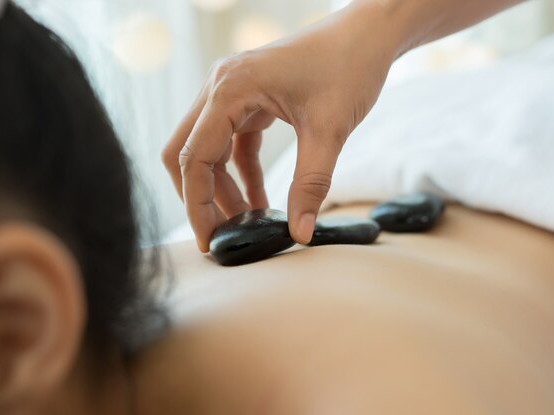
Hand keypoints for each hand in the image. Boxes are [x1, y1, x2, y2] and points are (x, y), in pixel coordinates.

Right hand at [163, 3, 398, 251]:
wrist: (368, 34)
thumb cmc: (349, 66)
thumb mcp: (330, 130)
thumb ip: (311, 184)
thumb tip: (299, 234)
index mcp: (229, 89)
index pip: (193, 158)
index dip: (196, 205)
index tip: (211, 241)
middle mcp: (221, 87)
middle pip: (186, 153)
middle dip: (200, 198)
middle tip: (224, 234)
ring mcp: (233, 93)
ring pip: (208, 151)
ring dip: (223, 189)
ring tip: (248, 223)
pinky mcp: (249, 100)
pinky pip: (234, 145)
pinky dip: (242, 175)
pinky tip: (262, 201)